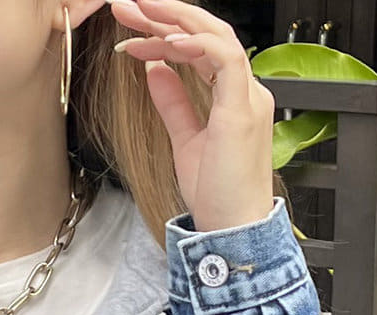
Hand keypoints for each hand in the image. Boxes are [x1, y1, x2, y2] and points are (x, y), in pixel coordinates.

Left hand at [108, 0, 275, 233]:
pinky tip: (165, 42)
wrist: (233, 231)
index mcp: (233, 97)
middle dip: (166, 15)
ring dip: (175, 20)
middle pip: (208, 33)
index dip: (165, 36)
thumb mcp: (185, 141)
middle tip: (128, 4)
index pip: (201, 49)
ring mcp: (247, 98)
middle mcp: (245, 91)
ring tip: (140, 11)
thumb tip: (154, 70)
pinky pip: (224, 59)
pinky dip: (195, 45)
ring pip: (216, 36)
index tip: (130, 36)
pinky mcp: (242, 110)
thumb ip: (173, 103)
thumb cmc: (217, 196)